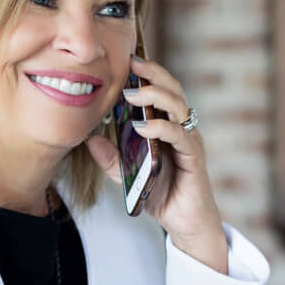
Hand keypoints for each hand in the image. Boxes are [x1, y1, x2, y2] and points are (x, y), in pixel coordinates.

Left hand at [85, 55, 227, 272]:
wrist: (184, 223)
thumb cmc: (162, 194)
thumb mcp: (129, 176)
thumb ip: (111, 159)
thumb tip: (90, 140)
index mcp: (169, 126)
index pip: (162, 91)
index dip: (148, 74)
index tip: (127, 60)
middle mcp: (183, 128)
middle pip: (173, 91)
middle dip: (154, 75)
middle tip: (132, 65)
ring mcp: (190, 141)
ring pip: (179, 107)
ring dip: (156, 97)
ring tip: (132, 95)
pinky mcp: (194, 158)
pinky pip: (180, 136)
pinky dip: (162, 128)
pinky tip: (142, 127)